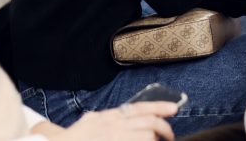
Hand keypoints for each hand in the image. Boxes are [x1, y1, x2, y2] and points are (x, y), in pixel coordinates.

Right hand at [42, 101, 176, 140]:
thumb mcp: (85, 124)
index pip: (140, 108)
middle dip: (165, 129)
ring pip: (148, 136)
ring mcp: (117, 138)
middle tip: (170, 136)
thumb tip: (103, 116)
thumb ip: (98, 119)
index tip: (174, 109)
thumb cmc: (71, 140)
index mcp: (109, 117)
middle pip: (150, 123)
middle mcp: (115, 126)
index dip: (159, 108)